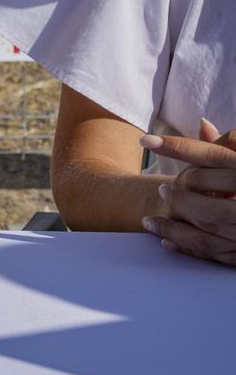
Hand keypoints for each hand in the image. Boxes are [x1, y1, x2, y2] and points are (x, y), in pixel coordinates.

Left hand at [139, 119, 235, 265]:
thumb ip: (232, 145)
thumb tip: (201, 124)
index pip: (208, 154)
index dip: (175, 145)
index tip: (146, 139)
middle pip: (200, 188)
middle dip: (178, 188)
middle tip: (161, 188)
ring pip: (202, 222)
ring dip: (171, 222)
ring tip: (150, 221)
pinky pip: (212, 250)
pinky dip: (185, 246)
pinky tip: (165, 242)